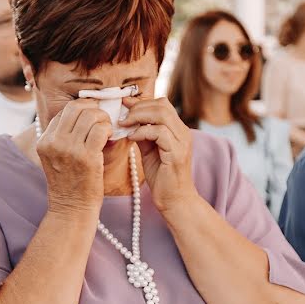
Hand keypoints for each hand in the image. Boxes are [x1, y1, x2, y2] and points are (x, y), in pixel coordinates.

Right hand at [37, 99, 111, 215]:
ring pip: (90, 115)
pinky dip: (108, 129)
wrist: (71, 209)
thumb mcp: (56, 158)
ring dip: (103, 119)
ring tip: (106, 130)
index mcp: (44, 141)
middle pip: (76, 108)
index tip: (92, 117)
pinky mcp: (87, 157)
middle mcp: (54, 142)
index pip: (64, 111)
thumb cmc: (69, 183)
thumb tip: (85, 113)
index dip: (82, 110)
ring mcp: (69, 149)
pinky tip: (109, 138)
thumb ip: (63, 137)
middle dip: (94, 109)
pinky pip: (101, 129)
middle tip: (102, 120)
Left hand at [121, 96, 196, 213]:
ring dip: (138, 117)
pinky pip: (159, 132)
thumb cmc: (162, 177)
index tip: (123, 105)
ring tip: (124, 126)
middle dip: (138, 107)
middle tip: (121, 117)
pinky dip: (142, 132)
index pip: (162, 104)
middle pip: (162, 105)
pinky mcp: (177, 153)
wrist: (174, 201)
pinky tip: (132, 138)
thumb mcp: (149, 151)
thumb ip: (142, 134)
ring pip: (161, 114)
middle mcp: (183, 132)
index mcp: (177, 130)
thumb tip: (128, 120)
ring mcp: (182, 142)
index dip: (141, 102)